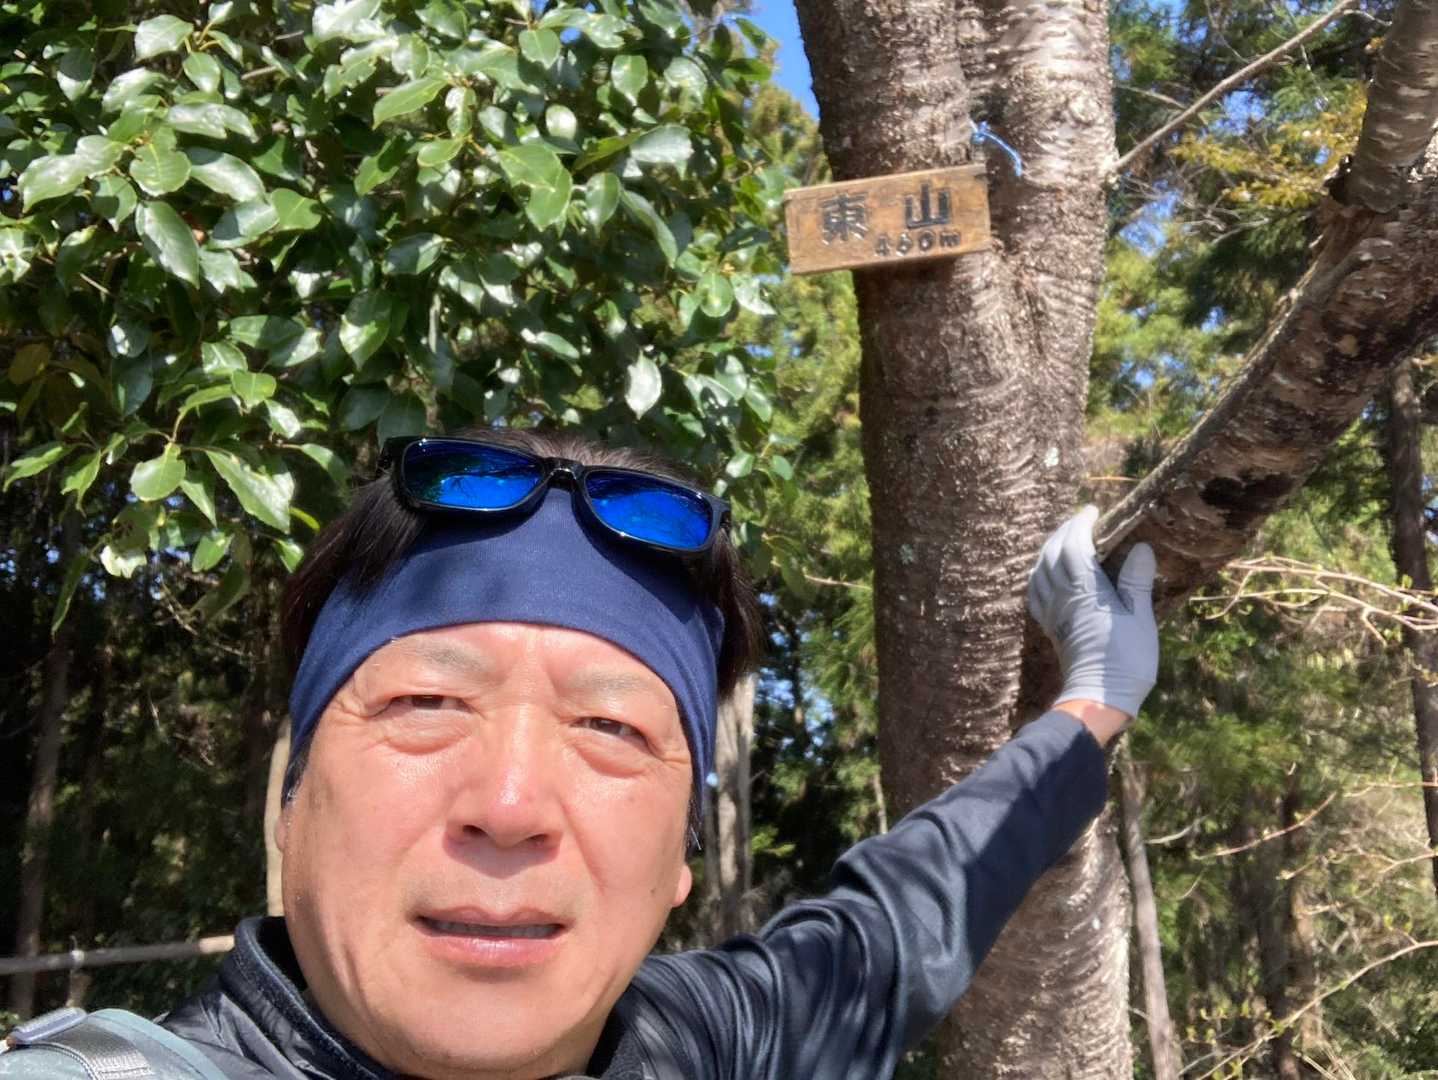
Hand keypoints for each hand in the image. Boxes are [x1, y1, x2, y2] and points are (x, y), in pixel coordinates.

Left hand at [1027, 506, 1157, 725]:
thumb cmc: (1126, 660)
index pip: (1074, 546)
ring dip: (1048, 550)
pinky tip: (1046, 575)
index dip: (1080, 524)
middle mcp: (1062, 597)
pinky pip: (1035, 593)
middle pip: (1052, 554)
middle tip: (1081, 521)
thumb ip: (1135, 581)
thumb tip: (1140, 548)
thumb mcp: (1139, 618)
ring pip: (1039, 571)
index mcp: (1085, 591)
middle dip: (1064, 532)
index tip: (1092, 510)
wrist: (1098, 697)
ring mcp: (1052, 613)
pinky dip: (1039, 575)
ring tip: (1063, 541)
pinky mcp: (1050, 627)